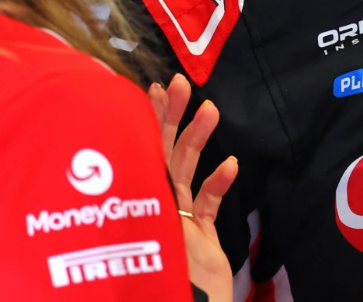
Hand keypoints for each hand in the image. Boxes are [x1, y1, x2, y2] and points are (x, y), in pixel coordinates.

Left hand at [149, 75, 237, 301]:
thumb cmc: (168, 279)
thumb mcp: (151, 234)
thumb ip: (150, 198)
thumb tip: (131, 153)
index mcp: (137, 200)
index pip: (140, 151)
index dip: (148, 120)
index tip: (155, 89)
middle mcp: (154, 204)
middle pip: (163, 154)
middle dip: (173, 118)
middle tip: (182, 84)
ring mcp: (177, 219)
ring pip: (186, 172)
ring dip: (200, 140)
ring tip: (211, 110)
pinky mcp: (198, 235)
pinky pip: (207, 203)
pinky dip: (218, 182)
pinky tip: (231, 165)